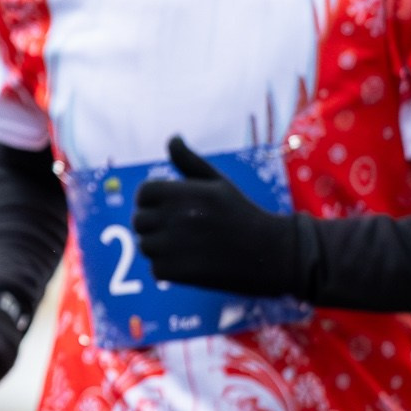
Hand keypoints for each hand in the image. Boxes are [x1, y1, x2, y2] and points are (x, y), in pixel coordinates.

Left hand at [130, 137, 304, 296]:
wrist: (271, 253)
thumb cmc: (242, 214)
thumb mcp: (218, 182)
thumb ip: (188, 160)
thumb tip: (172, 137)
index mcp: (184, 192)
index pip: (144, 193)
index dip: (150, 201)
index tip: (166, 208)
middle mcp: (177, 217)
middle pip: (139, 220)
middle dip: (154, 225)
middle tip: (180, 231)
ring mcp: (176, 246)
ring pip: (145, 246)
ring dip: (160, 248)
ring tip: (189, 247)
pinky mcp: (179, 272)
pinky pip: (156, 269)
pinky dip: (169, 270)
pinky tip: (193, 264)